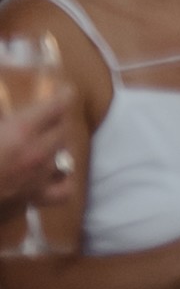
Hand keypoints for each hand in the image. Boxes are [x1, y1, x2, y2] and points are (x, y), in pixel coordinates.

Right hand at [0, 93, 67, 213]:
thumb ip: (3, 110)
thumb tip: (9, 108)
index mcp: (21, 130)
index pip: (59, 105)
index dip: (62, 95)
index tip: (62, 90)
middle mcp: (36, 152)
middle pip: (63, 129)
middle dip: (55, 122)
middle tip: (42, 118)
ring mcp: (38, 176)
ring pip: (65, 154)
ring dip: (55, 146)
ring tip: (40, 143)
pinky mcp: (34, 197)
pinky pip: (64, 189)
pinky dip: (61, 179)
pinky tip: (51, 172)